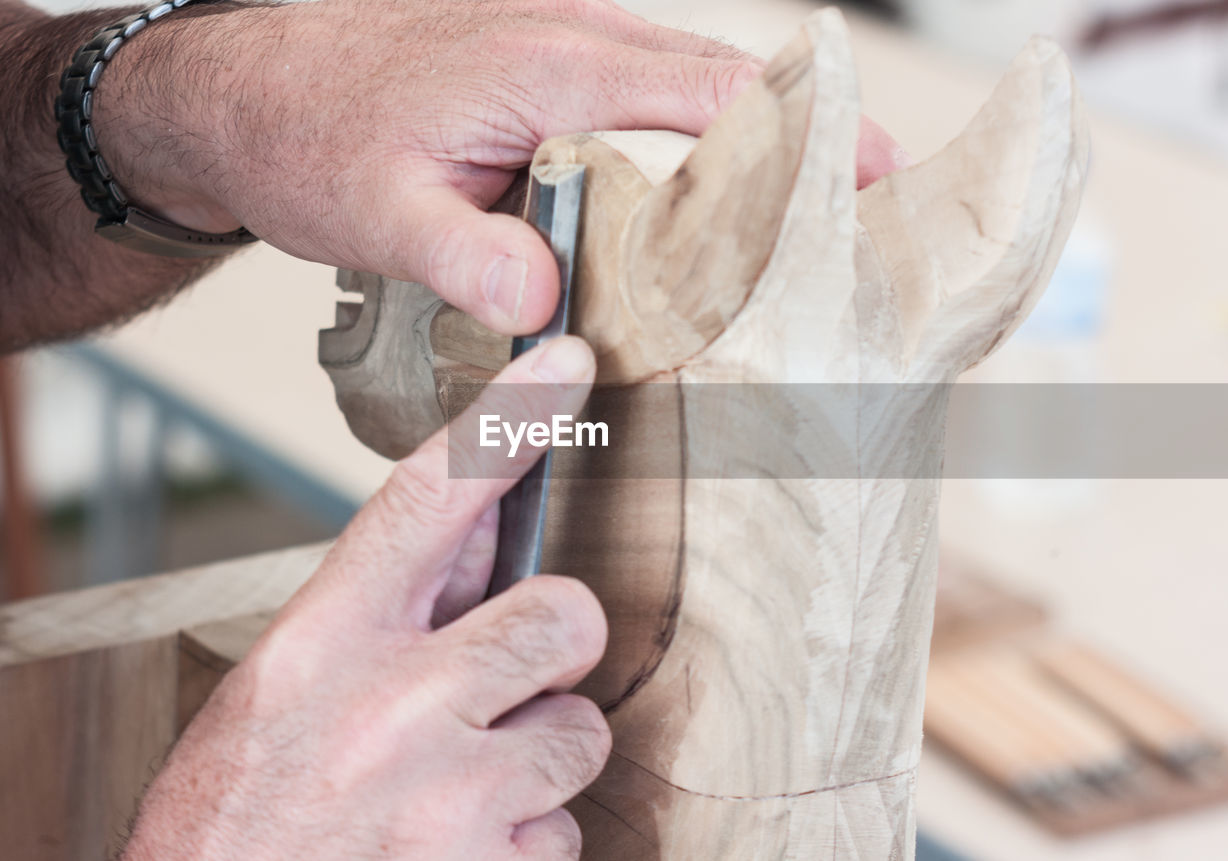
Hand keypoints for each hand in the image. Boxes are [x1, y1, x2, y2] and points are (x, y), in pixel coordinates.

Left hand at [92, 0, 906, 334]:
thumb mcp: (375, 206)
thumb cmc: (311, 130)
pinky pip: (651, 104)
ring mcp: (566, 56)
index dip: (797, 137)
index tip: (872, 178)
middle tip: (875, 211)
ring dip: (758, 146)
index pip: (706, 91)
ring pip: (693, 92)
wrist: (252, 87)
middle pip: (725, 83)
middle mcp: (573, 44)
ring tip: (815, 220)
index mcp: (550, 64)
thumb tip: (543, 304)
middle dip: (806, 139)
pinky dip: (702, 146)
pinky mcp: (551, 82)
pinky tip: (716, 206)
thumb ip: (460, 253)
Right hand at [124, 336, 608, 859]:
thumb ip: (381, 609)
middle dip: (557, 643)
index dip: (507, 418)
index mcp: (324, 644)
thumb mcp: (283, 688)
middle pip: (562, 612)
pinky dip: (527, 841)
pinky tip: (460, 849)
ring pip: (582, 730)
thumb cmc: (239, 814)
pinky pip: (566, 829)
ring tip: (461, 788)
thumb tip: (480, 526)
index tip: (562, 364)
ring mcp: (447, 793)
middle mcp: (393, 707)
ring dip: (540, 760)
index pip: (431, 495)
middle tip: (511, 679)